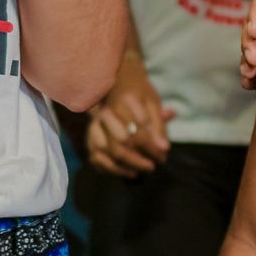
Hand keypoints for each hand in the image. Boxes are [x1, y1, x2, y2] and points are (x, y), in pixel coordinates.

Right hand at [86, 51, 172, 176]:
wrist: (116, 82)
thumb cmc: (139, 94)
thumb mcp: (153, 103)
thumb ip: (160, 125)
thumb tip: (165, 148)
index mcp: (124, 103)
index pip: (138, 132)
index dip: (152, 148)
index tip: (164, 156)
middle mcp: (105, 114)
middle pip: (121, 143)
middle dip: (139, 159)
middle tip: (153, 166)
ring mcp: (94, 126)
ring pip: (108, 152)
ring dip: (126, 166)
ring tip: (143, 170)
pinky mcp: (90, 137)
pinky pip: (97, 158)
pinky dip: (113, 169)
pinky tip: (129, 172)